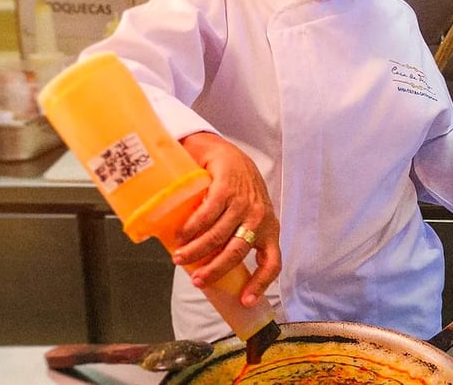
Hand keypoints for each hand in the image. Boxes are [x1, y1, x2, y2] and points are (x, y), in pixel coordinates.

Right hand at [172, 132, 281, 306]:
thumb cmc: (236, 188)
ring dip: (195, 250)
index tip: (244, 300)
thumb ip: (235, 238)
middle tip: (196, 281)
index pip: (273, 262)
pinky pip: (208, 215)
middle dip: (214, 270)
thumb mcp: (246, 215)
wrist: (225, 152)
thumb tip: (212, 269)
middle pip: (237, 252)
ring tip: (179, 257)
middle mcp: (259, 217)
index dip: (260, 284)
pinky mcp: (227, 187)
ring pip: (218, 236)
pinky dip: (192, 228)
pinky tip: (181, 234)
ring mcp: (244, 202)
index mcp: (269, 229)